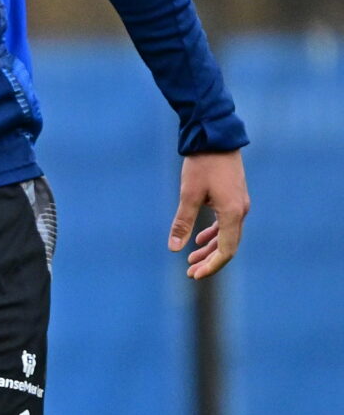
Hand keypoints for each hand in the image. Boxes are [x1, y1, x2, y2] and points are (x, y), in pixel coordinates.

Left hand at [171, 150, 248, 279]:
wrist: (216, 139)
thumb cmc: (202, 166)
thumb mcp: (188, 195)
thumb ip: (182, 222)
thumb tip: (174, 248)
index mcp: (232, 213)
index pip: (226, 250)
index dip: (211, 265)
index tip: (194, 275)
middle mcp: (240, 211)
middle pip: (228, 246)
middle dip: (209, 261)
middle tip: (190, 273)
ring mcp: (238, 205)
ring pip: (227, 235)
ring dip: (210, 249)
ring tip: (191, 259)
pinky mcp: (233, 198)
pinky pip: (226, 223)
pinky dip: (214, 234)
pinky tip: (199, 239)